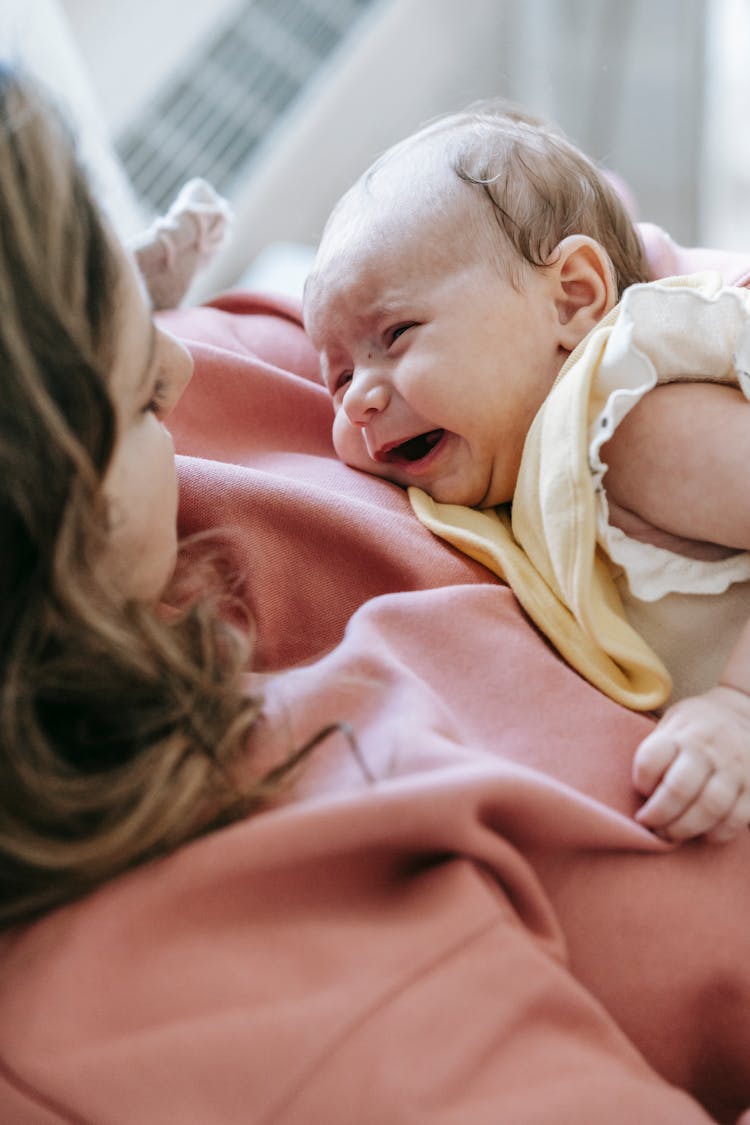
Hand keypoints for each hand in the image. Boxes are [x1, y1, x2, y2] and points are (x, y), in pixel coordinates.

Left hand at [633, 684, 749, 841]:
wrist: (741, 715)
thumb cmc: (694, 730)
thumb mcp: (671, 726)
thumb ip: (657, 755)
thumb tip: (642, 798)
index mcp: (681, 731)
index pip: (650, 760)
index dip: (641, 783)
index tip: (641, 792)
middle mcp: (708, 748)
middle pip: (678, 789)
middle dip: (659, 816)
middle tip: (650, 826)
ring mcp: (735, 767)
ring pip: (709, 808)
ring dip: (685, 828)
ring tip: (671, 834)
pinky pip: (736, 818)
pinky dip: (716, 833)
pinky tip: (703, 834)